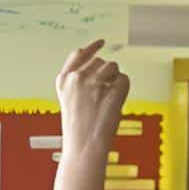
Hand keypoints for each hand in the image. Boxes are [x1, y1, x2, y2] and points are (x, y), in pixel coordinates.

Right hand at [52, 40, 129, 189]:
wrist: (84, 147)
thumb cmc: (79, 130)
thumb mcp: (71, 102)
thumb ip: (80, 83)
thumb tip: (101, 68)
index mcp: (64, 80)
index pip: (79, 55)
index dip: (92, 48)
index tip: (101, 43)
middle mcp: (77, 77)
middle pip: (100, 62)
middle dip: (106, 74)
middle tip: (105, 95)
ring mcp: (93, 82)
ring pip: (113, 67)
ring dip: (115, 80)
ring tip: (109, 100)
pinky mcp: (109, 89)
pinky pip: (123, 79)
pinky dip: (124, 89)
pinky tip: (116, 102)